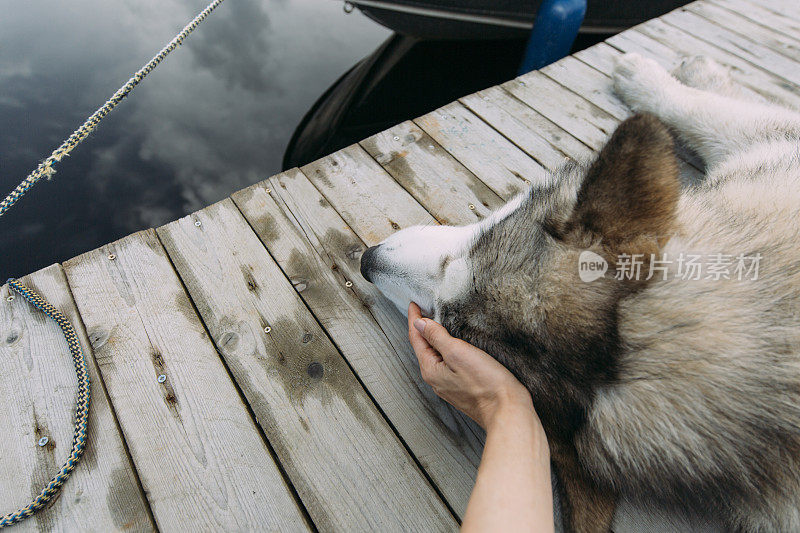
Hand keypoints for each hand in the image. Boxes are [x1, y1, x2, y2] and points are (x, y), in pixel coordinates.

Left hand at [408, 302, 535, 429]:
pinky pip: (447, 363)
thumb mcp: (458, 352)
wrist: (507, 411)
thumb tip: (419, 323)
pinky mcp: (462, 388)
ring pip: (435, 356)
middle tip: (422, 309)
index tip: (414, 303)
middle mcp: (436, 379)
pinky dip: (446, 349)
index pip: (416, 338)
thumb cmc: (486, 383)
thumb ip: (437, 336)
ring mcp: (449, 385)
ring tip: (436, 323)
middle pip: (423, 347)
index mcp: (430, 369)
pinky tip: (454, 344)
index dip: (414, 319)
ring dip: (434, 338)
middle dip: (421, 328)